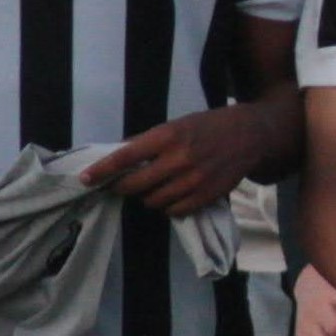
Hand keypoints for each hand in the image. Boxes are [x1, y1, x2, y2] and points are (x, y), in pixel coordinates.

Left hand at [85, 104, 271, 215]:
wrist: (250, 135)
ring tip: (150, 188)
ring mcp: (194, 180)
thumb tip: (118, 156)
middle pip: (135, 184)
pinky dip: (167, 206)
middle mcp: (179, 159)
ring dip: (146, 197)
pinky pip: (175, 210)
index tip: (85, 178)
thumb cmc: (207, 126)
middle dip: (122, 187)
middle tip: (119, 185)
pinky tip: (169, 196)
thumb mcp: (176, 125)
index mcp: (167, 136)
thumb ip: (149, 142)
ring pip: (153, 200)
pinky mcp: (207, 195)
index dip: (101, 170)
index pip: (124, 157)